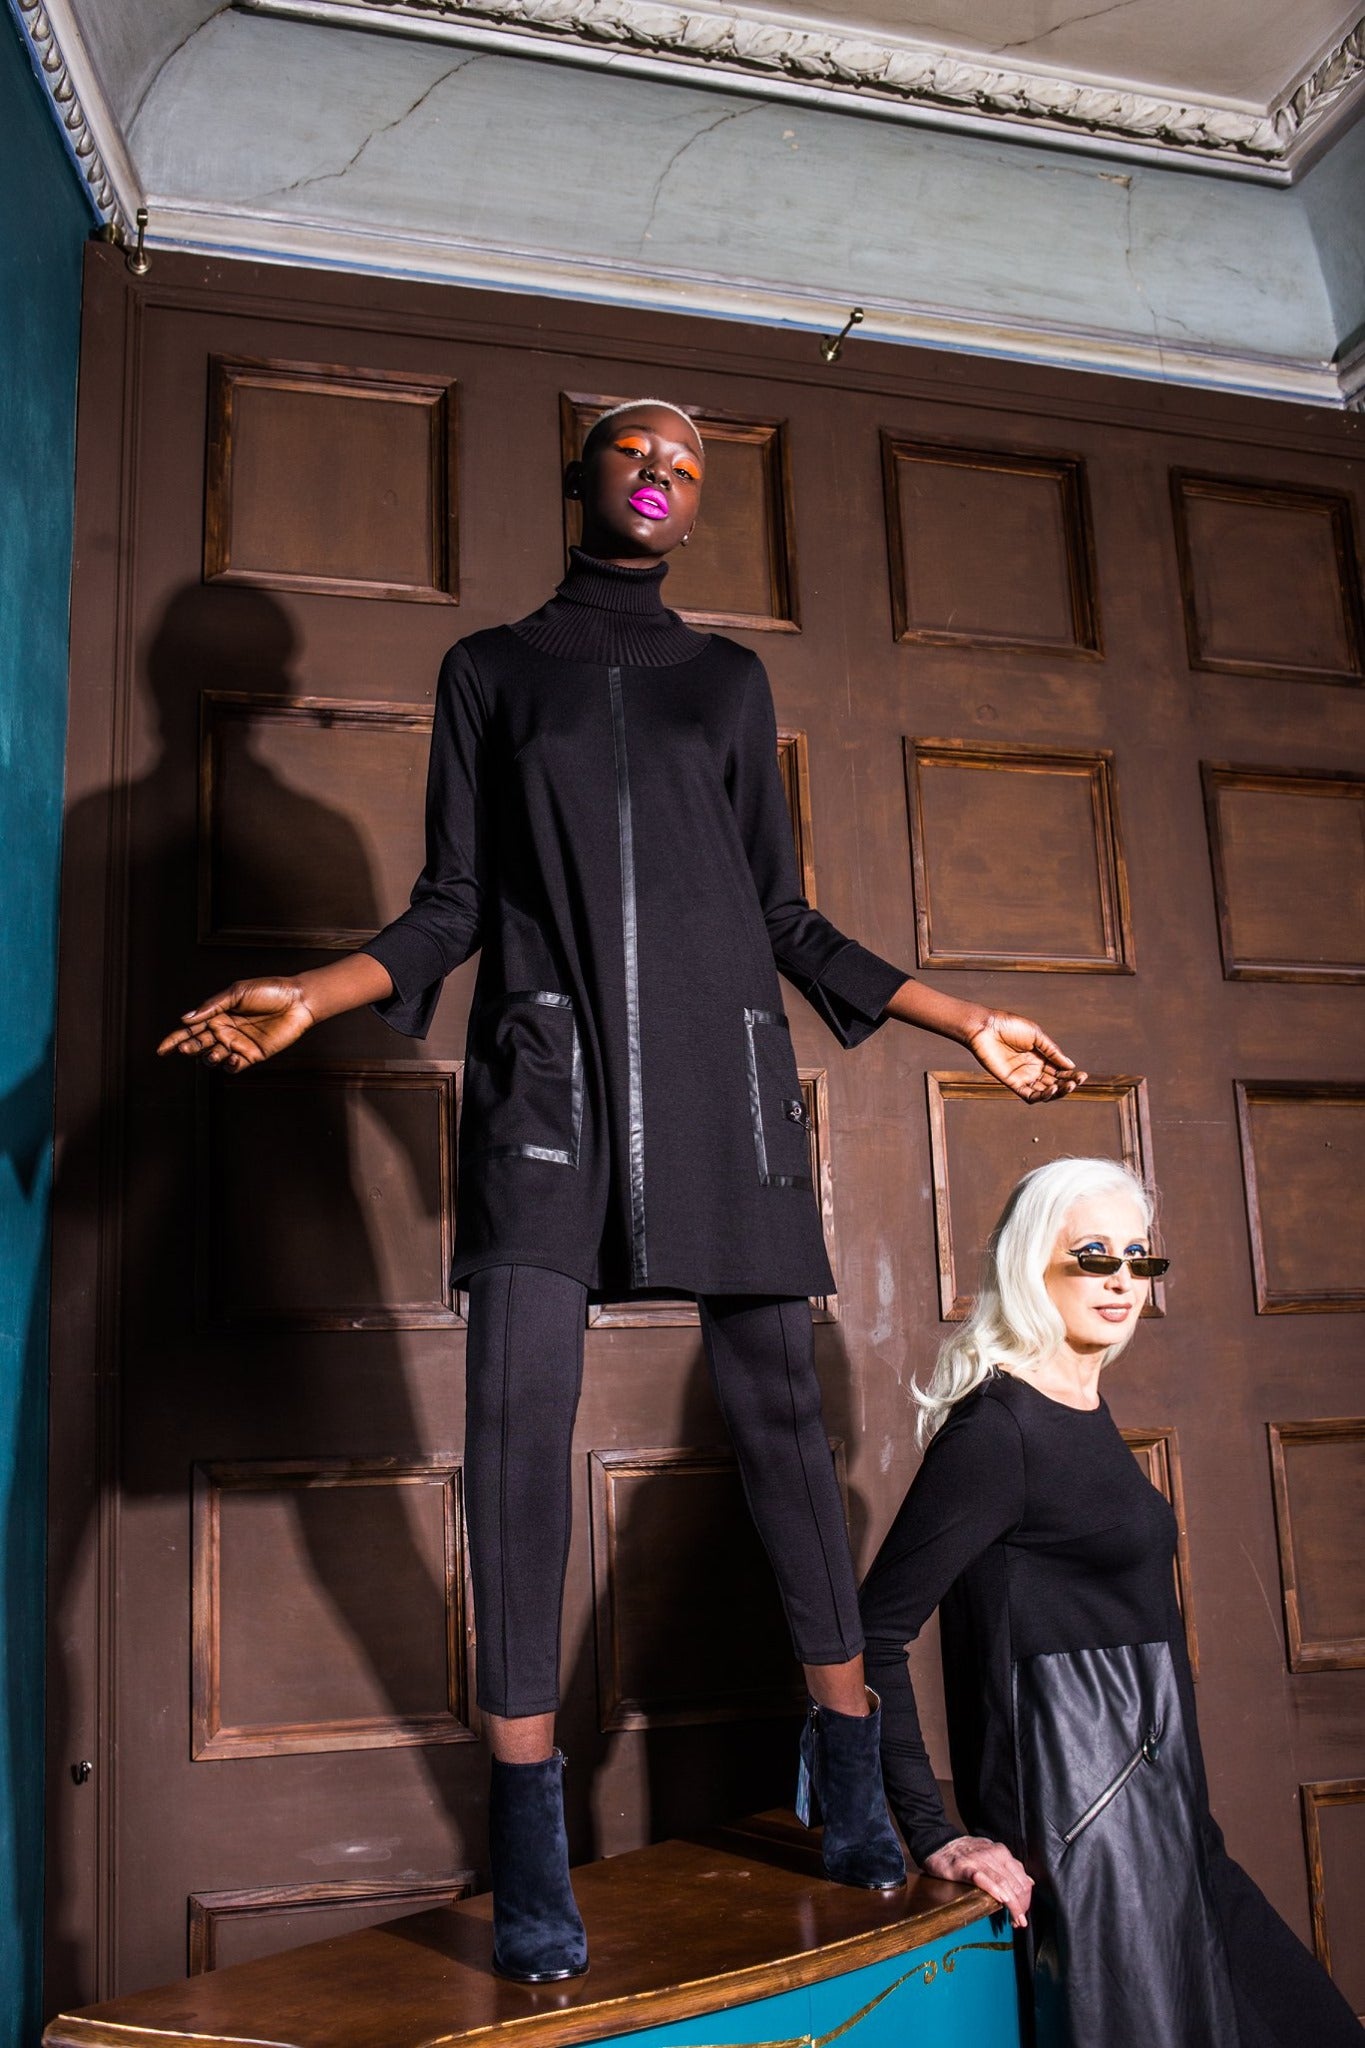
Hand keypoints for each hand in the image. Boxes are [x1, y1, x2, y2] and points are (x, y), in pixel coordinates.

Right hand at [156, 979, 316, 1073]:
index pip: (190, 1029)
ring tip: (214, 1052)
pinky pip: (234, 1066)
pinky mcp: (253, 1055)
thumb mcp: (237, 992)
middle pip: (198, 1045)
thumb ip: (212, 1006)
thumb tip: (185, 1019)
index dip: (174, 1040)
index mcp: (217, 1014)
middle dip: (188, 1048)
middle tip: (187, 1048)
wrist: (298, 1001)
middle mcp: (225, 1031)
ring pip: (213, 1057)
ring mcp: (238, 1044)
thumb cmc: (269, 991)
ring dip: (208, 1058)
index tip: (161, 1049)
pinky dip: (228, 1065)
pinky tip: (231, 1057)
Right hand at [923, 1835, 1032, 1927]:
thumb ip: (1009, 1867)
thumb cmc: (965, 1852)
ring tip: (1015, 1920)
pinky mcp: (964, 1867)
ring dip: (1012, 1905)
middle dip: (1021, 1906)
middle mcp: (994, 1855)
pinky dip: (994, 1890)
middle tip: (1019, 1921)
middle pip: (1016, 1884)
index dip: (1026, 1900)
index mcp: (1002, 1853)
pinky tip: (1000, 1901)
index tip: (1023, 1913)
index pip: (1023, 1879)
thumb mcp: (991, 1854)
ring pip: (1004, 1884)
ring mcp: (979, 1860)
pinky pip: (983, 1879)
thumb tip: (1029, 1882)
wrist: (938, 1843)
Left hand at [965, 1011, 1085, 1103]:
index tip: (1083, 1076)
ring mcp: (1023, 1077)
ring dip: (1058, 1092)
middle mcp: (1033, 1069)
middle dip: (1068, 1084)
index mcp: (1041, 1057)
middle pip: (1055, 1082)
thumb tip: (1071, 1065)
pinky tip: (1052, 1089)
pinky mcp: (1012, 1083)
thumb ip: (1052, 1051)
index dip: (1072, 1075)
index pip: (1060, 1071)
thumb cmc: (1009, 1026)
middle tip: (1077, 1082)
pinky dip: (1042, 1096)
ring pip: (1044, 1092)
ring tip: (1068, 1086)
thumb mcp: (1036, 1035)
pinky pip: (1029, 1096)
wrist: (986, 1028)